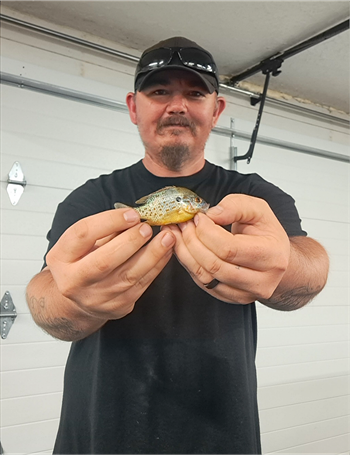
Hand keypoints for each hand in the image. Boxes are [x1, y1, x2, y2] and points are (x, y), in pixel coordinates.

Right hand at [46, 208, 174, 318]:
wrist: (74, 302)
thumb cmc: (79, 265)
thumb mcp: (80, 245)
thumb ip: (103, 230)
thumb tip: (132, 214)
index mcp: (61, 258)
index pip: (83, 235)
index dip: (109, 221)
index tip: (131, 213)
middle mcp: (75, 281)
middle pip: (105, 261)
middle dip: (131, 241)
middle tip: (148, 227)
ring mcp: (97, 297)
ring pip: (128, 276)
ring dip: (152, 254)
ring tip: (167, 238)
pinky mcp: (118, 306)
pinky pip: (141, 285)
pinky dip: (156, 267)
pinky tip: (166, 252)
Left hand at [164, 194, 289, 303]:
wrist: (276, 257)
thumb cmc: (266, 233)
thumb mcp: (257, 209)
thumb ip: (235, 206)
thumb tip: (212, 215)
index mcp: (271, 255)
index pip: (229, 248)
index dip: (207, 232)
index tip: (199, 218)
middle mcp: (262, 281)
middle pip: (214, 265)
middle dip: (192, 241)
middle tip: (183, 225)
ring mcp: (247, 293)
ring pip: (206, 277)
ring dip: (186, 254)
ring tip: (180, 235)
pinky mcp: (233, 298)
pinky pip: (203, 284)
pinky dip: (190, 265)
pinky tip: (186, 249)